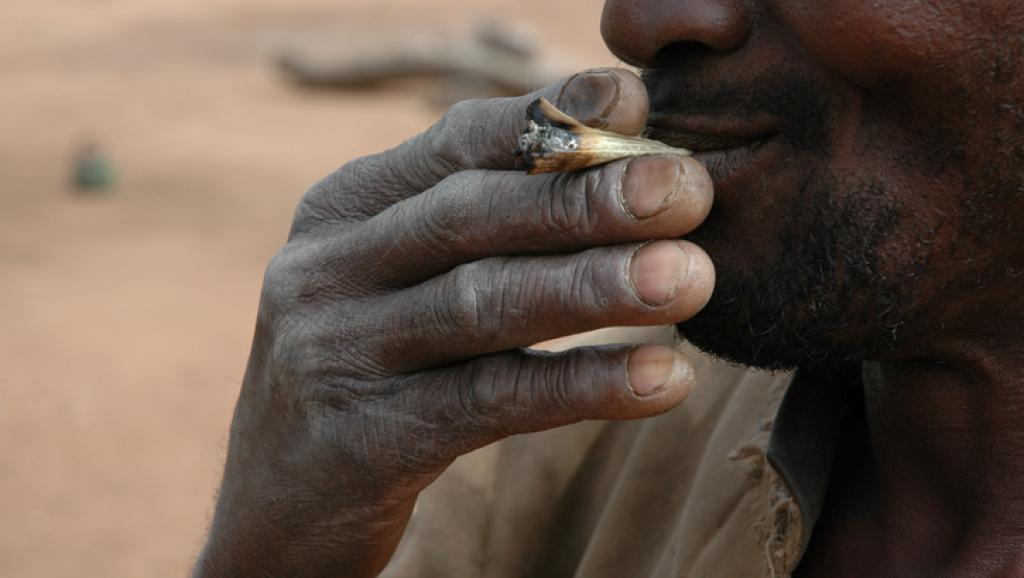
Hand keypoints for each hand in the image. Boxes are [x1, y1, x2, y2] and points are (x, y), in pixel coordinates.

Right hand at [195, 68, 714, 577]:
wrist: (278, 504)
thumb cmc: (369, 372)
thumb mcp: (396, 281)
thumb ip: (477, 228)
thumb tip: (617, 168)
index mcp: (343, 209)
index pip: (453, 144)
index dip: (548, 120)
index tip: (636, 106)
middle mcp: (326, 269)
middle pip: (470, 218)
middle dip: (585, 199)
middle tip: (688, 191)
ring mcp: (336, 353)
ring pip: (482, 304)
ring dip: (594, 287)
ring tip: (693, 277)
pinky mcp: (364, 439)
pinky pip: (490, 402)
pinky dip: (582, 386)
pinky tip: (663, 380)